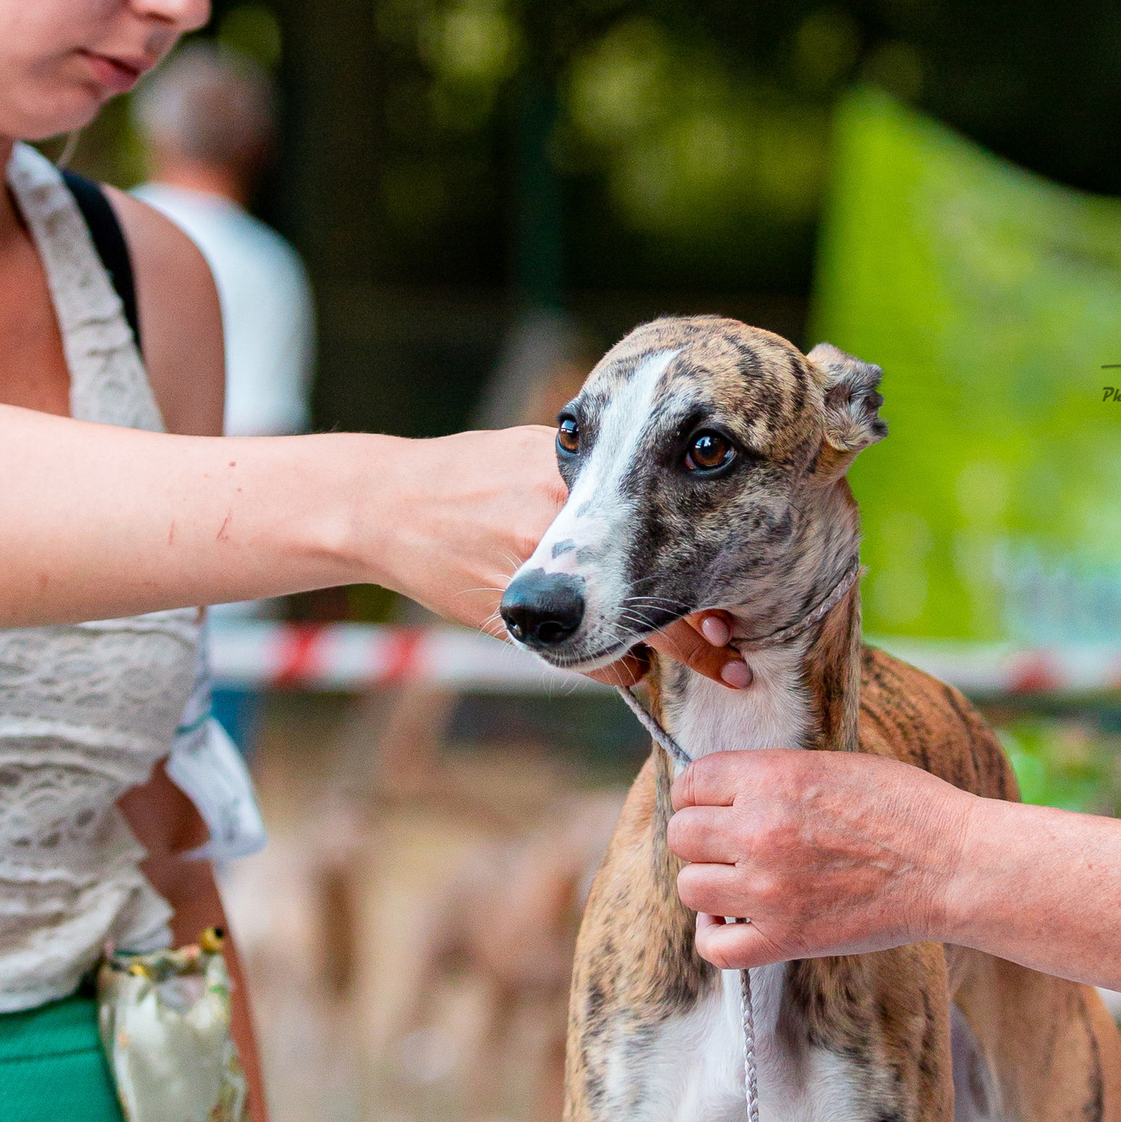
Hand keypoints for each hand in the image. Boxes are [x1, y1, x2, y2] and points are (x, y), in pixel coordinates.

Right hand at [360, 435, 750, 685]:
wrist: (389, 505)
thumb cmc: (474, 474)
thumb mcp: (540, 451)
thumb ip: (599, 474)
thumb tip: (669, 485)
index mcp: (576, 478)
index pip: (664, 529)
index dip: (707, 574)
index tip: (732, 603)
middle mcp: (560, 526)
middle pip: (657, 593)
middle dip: (698, 638)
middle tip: (731, 658)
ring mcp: (535, 576)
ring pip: (622, 636)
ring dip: (654, 654)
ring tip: (673, 658)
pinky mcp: (514, 617)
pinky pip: (582, 660)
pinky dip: (608, 669)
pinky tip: (618, 662)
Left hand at [665, 749, 977, 966]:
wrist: (951, 865)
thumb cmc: (905, 807)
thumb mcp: (832, 765)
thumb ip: (773, 776)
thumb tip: (726, 792)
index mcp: (771, 778)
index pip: (690, 782)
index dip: (700, 795)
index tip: (719, 806)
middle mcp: (759, 830)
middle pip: (683, 834)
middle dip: (703, 838)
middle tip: (733, 845)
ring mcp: (768, 889)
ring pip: (690, 887)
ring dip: (711, 884)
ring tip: (741, 882)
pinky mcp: (785, 938)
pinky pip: (714, 947)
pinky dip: (716, 936)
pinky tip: (735, 921)